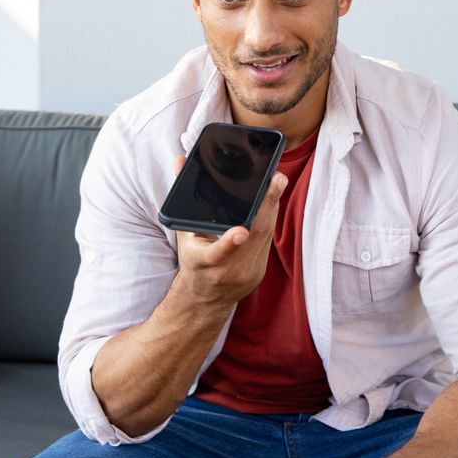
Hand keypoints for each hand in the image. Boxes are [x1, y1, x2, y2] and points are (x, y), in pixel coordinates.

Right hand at [173, 155, 286, 310]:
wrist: (203, 298)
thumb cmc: (193, 260)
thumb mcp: (183, 232)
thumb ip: (183, 195)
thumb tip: (180, 159)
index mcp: (201, 263)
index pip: (216, 254)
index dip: (228, 243)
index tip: (241, 230)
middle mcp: (224, 271)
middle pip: (250, 237)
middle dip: (266, 206)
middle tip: (276, 179)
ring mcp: (244, 275)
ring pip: (264, 236)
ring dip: (272, 207)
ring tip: (276, 182)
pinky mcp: (258, 274)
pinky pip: (267, 241)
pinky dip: (270, 218)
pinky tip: (273, 200)